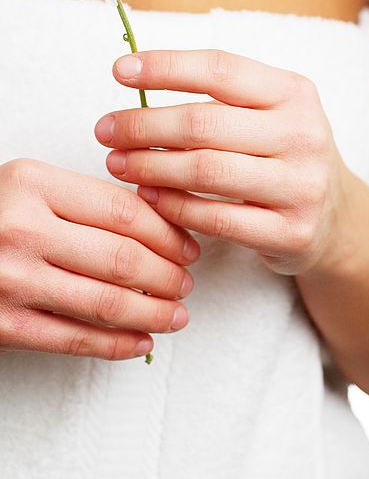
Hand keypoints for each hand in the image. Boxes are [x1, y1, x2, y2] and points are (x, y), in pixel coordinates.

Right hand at [0, 159, 198, 359]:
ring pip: (107, 303)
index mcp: (33, 185)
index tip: (188, 247)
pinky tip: (141, 341)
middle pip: (124, 259)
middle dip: (169, 276)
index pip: (126, 212)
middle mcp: (20, 230)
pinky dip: (117, 345)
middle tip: (186, 283)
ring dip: (154, 313)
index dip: (169, 234)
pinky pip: (74, 340)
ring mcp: (9, 280)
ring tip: (177, 313)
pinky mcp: (2, 325)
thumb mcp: (30, 187)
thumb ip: (88, 201)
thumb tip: (162, 228)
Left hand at [95, 50, 355, 275]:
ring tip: (118, 163)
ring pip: (206, 172)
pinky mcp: (291, 232)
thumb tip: (139, 85)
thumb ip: (224, 98)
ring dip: (150, 166)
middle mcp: (303, 136)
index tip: (120, 71)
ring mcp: (301, 186)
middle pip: (204, 123)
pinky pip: (216, 219)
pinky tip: (149, 197)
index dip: (166, 67)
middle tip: (106, 130)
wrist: (338, 218)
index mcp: (296, 94)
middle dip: (143, 125)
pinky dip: (173, 207)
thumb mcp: (275, 114)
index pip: (222, 69)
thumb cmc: (288, 157)